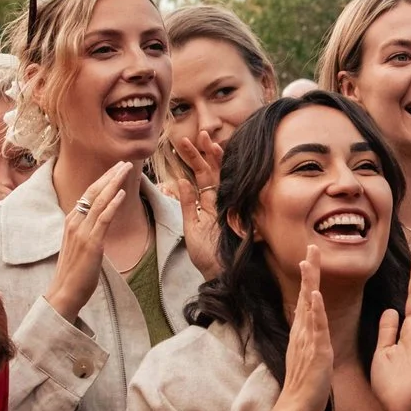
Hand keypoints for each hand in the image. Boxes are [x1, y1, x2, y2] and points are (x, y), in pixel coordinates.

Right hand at [42, 159, 138, 319]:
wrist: (64, 292)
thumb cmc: (74, 272)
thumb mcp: (79, 245)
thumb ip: (87, 231)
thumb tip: (99, 222)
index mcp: (71, 221)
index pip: (88, 194)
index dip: (103, 179)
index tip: (116, 168)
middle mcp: (74, 222)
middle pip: (93, 191)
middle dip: (110, 175)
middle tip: (125, 162)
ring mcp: (82, 232)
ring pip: (99, 201)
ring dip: (114, 183)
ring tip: (126, 170)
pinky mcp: (92, 243)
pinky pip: (103, 219)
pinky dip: (112, 204)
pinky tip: (121, 193)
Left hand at [163, 129, 224, 278]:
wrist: (220, 277)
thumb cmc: (207, 257)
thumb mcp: (191, 229)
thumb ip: (187, 205)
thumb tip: (180, 180)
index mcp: (210, 205)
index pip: (203, 176)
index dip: (196, 158)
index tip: (186, 142)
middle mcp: (220, 203)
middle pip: (211, 172)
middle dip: (204, 152)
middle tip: (199, 134)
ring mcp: (226, 209)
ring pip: (218, 179)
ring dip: (210, 160)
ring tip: (204, 141)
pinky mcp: (229, 220)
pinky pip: (220, 199)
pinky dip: (210, 186)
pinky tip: (201, 170)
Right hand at [276, 247, 334, 410]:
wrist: (296, 407)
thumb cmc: (305, 383)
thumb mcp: (309, 354)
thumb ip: (309, 337)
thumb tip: (311, 325)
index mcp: (303, 332)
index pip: (305, 298)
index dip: (308, 277)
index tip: (310, 256)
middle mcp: (302, 331)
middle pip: (305, 294)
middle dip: (309, 270)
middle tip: (311, 245)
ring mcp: (308, 340)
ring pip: (309, 306)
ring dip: (310, 282)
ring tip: (311, 260)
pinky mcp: (316, 352)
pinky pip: (316, 328)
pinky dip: (315, 310)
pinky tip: (314, 295)